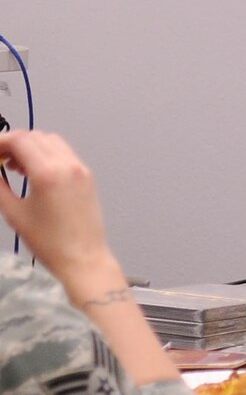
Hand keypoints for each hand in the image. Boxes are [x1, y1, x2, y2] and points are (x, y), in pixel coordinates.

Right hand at [0, 131, 122, 290]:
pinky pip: (64, 153)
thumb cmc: (46, 240)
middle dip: (13, 143)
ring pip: (51, 142)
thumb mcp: (13, 212)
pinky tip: (32, 172)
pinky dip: (46, 154)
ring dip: (30, 147)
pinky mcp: (87, 176)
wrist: (82, 257)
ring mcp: (81, 169)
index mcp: (48, 172)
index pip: (20, 140)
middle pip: (36, 136)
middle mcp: (68, 165)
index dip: (0, 142)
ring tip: (13, 166)